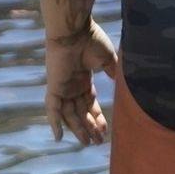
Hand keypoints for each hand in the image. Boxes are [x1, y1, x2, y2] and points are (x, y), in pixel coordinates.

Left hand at [45, 23, 114, 144]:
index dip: (98, 117)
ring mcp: (63, 88)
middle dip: (90, 127)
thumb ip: (112, 72)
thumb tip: (122, 83)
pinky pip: (53, 109)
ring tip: (87, 142)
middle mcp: (72, 86)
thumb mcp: (107, 59)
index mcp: (84, 79)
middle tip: (98, 142)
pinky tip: (59, 137)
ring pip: (70, 114)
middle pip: (81, 112)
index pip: (90, 103)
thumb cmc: (91, 40)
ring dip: (78, 129)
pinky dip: (55, 122)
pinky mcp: (54, 87)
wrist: (74, 31)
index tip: (106, 130)